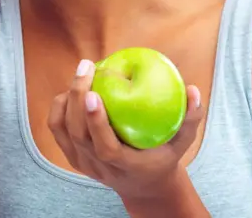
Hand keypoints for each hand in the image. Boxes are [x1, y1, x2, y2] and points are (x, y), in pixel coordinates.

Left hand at [48, 59, 203, 203]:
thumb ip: (190, 119)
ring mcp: (83, 164)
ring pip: (63, 131)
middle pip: (78, 134)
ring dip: (67, 99)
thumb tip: (194, 90)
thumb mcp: (182, 142)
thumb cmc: (164, 156)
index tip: (94, 93)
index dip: (96, 122)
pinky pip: (57, 129)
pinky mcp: (73, 156)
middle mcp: (99, 167)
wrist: (143, 185)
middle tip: (87, 66)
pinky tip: (73, 88)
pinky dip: (60, 107)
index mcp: (125, 166)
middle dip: (77, 97)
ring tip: (82, 73)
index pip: (105, 148)